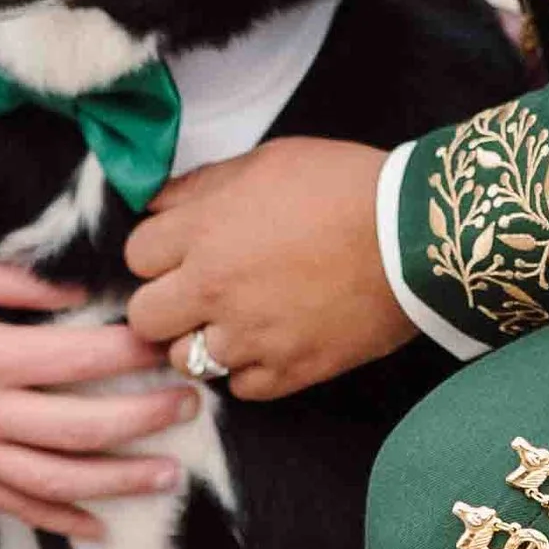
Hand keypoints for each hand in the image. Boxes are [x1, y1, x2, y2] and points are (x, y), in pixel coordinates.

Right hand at [0, 246, 196, 539]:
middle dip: (143, 419)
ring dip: (118, 482)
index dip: (128, 351)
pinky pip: (15, 506)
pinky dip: (60, 522)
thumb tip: (81, 294)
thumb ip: (17, 279)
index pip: (74, 358)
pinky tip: (100, 528)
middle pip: (80, 427)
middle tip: (189, 404)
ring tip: (169, 475)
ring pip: (57, 481)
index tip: (165, 340)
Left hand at [124, 137, 408, 402]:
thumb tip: (159, 204)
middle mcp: (214, 289)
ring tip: (234, 321)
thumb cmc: (344, 185)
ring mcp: (250, 337)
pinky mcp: (288, 371)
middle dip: (164, 304)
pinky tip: (270, 342)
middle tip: (195, 294)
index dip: (157, 252)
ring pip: (185, 361)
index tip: (180, 251)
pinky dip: (248, 370)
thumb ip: (203, 185)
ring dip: (202, 341)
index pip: (136, 256)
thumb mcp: (266, 161)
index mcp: (203, 232)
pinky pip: (239, 388)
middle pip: (144, 317)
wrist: (413, 235)